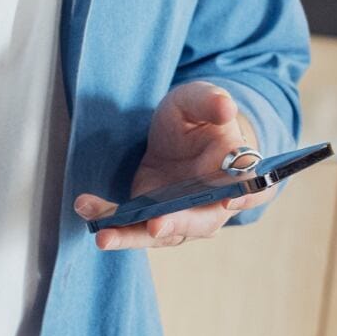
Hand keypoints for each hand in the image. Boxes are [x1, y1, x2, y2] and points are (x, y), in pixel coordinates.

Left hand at [74, 81, 260, 250]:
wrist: (180, 135)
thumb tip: (226, 107)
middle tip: (155, 226)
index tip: (230, 199)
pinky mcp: (151, 216)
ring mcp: (182, 214)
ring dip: (131, 236)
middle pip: (201, 221)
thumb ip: (211, 101)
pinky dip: (108, 220)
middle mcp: (213, 202)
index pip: (250, 189)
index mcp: (237, 172)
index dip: (244, 196)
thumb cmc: (199, 118)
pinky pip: (130, 224)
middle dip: (177, 224)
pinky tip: (86, 208)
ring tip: (103, 236)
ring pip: (160, 232)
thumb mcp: (199, 99)